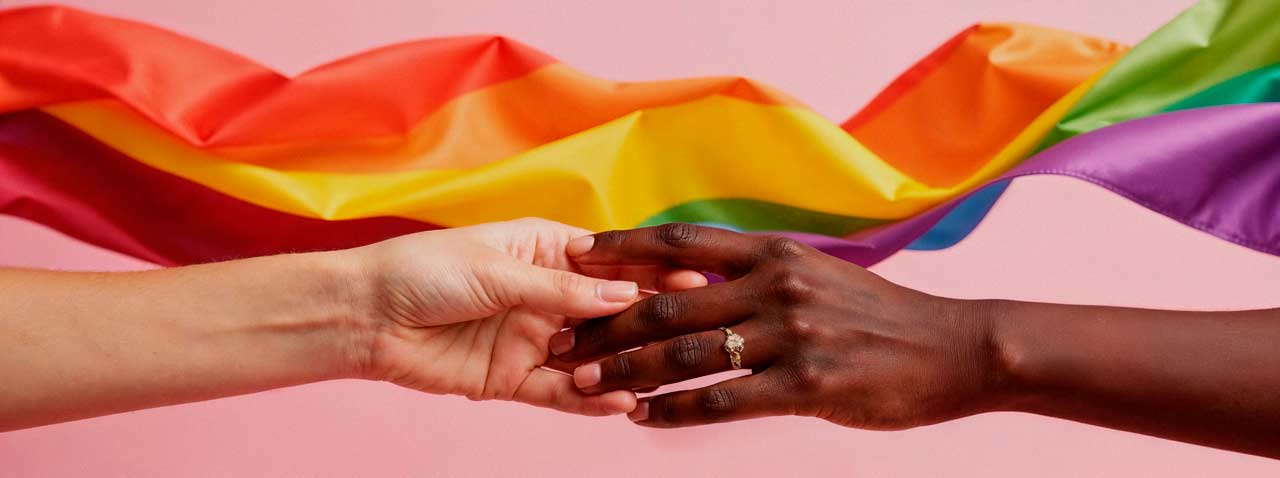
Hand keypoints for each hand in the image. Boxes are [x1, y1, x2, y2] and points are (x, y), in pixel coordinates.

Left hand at [341, 218, 706, 415]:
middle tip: (687, 334)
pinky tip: (620, 401)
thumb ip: (562, 290)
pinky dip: (591, 398)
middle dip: (646, 323)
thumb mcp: (499, 270)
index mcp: (546, 251)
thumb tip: (625, 298)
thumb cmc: (424, 271)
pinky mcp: (515, 378)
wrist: (365, 315)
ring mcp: (534, 338)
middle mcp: (547, 295)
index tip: (692, 281)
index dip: (650, 273)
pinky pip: (562, 391)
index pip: (610, 264)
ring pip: (593, 355)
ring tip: (659, 376)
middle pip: (610, 312)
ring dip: (623, 365)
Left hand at [552, 223, 993, 427]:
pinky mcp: (807, 386)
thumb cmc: (881, 316)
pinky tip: (643, 418)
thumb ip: (761, 275)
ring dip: (628, 369)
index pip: (681, 243)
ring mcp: (792, 335)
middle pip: (668, 301)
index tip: (573, 253)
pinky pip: (723, 401)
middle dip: (606, 322)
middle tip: (559, 339)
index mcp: (775, 253)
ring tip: (584, 383)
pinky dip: (676, 411)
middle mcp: (777, 286)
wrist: (956, 349)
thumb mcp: (820, 274)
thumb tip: (702, 278)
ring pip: (687, 353)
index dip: (622, 247)